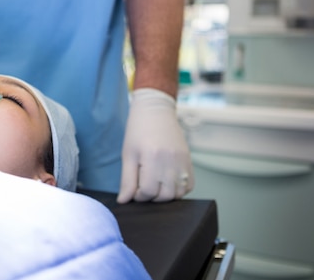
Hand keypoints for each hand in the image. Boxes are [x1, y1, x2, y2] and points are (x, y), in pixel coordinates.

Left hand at [117, 88, 193, 202]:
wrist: (155, 111)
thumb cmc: (138, 131)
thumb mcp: (128, 155)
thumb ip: (127, 180)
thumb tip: (123, 201)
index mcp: (152, 158)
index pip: (148, 192)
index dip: (139, 196)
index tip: (134, 189)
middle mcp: (170, 161)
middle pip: (165, 196)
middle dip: (152, 197)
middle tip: (144, 187)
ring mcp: (182, 161)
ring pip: (178, 193)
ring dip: (166, 195)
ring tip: (155, 184)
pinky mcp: (189, 160)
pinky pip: (189, 185)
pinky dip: (179, 189)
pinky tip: (167, 182)